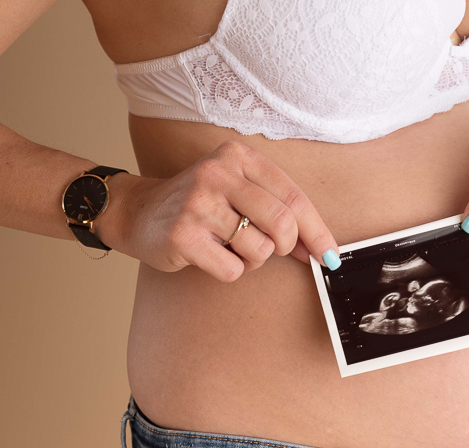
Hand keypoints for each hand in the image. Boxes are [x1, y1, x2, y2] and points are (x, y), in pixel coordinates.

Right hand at [103, 140, 339, 282]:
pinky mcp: (183, 235)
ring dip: (251, 259)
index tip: (330, 255)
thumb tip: (320, 248)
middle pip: (282, 225)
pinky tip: (209, 254)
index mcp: (238, 157)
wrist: (139, 212)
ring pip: (259, 251)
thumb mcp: (238, 191)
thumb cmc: (199, 205)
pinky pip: (233, 270)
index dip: (317, 232)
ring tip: (227, 245)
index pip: (294, 198)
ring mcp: (199, 204)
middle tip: (267, 249)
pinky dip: (228, 270)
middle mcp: (218, 173)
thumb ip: (278, 211)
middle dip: (283, 247)